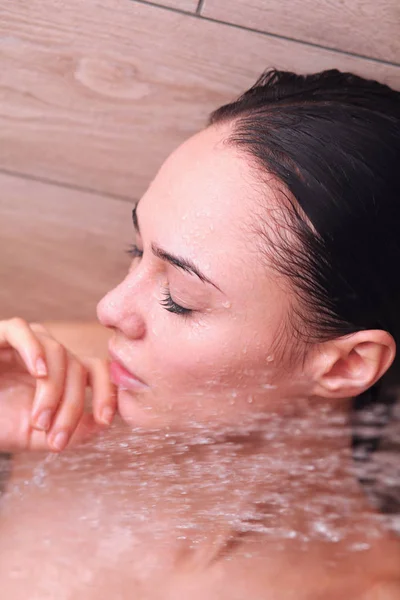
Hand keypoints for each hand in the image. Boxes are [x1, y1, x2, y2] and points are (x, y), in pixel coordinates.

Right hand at [0, 318, 116, 452]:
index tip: (106, 419)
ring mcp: (27, 343)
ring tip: (39, 420)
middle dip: (73, 407)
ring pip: (58, 353)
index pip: (97, 371)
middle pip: (79, 368)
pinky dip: (33, 349)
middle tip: (56, 439)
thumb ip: (71, 431)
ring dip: (53, 391)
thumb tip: (104, 424)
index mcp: (63, 374)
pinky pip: (21, 330)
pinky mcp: (1, 334)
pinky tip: (37, 373)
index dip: (107, 392)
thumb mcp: (37, 435)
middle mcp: (49, 355)